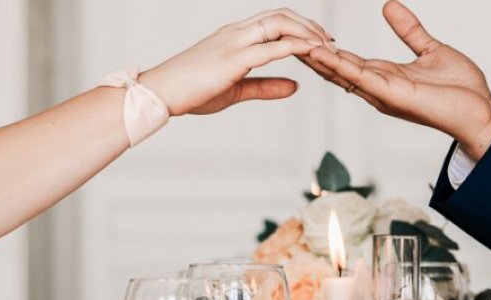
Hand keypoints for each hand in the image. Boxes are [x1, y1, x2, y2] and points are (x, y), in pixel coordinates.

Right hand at [140, 8, 334, 115]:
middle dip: (310, 25)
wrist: (160, 93)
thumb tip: (295, 86)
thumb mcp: (237, 90)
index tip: (320, 40)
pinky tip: (312, 52)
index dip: (300, 27)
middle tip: (330, 41)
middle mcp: (236, 33)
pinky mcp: (233, 59)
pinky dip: (296, 46)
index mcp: (235, 37)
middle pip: (281, 15)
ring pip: (279, 24)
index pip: (274, 21)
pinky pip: (272, 47)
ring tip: (326, 47)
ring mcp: (235, 42)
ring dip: (307, 33)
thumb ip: (267, 86)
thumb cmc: (191, 91)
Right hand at [302, 0, 490, 160]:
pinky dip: (339, 66)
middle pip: (337, 69)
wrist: (481, 110)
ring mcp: (383, 92)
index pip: (347, 61)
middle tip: (287, 40)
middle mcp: (379, 87)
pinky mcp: (393, 95)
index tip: (306, 35)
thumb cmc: (460, 90)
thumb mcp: (430, 49)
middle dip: (313, 55)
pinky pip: (360, 78)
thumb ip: (408, 30)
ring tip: (295, 44)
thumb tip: (389, 6)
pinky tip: (321, 55)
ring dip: (318, 60)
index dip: (326, 48)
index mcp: (385, 76)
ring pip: (342, 74)